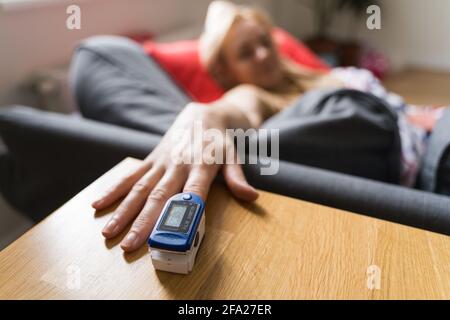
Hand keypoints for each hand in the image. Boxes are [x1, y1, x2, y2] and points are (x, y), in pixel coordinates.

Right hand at [92, 102, 258, 251]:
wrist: (203, 113)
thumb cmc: (220, 140)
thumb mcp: (234, 156)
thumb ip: (237, 178)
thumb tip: (252, 197)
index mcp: (201, 166)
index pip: (192, 194)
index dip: (181, 213)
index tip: (169, 234)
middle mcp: (178, 165)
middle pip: (159, 197)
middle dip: (143, 222)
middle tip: (130, 246)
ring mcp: (161, 162)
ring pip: (139, 189)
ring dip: (123, 211)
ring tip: (108, 233)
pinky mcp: (151, 159)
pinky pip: (131, 175)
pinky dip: (114, 189)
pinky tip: (97, 204)